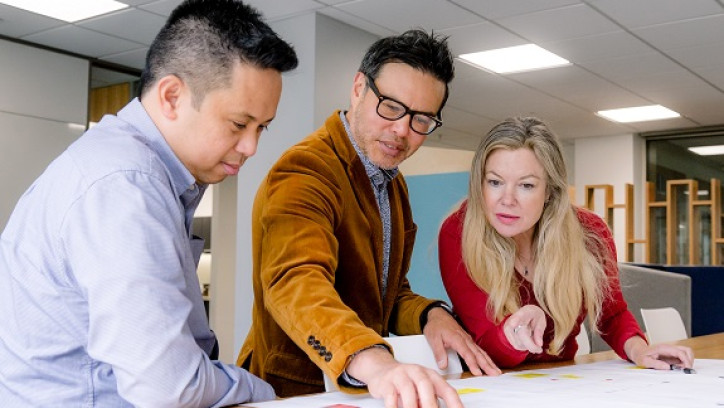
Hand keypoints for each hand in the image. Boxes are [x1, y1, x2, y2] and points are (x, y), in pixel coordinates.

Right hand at [346, 346, 461, 407]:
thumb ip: (430, 399)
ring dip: (411, 406)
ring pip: (408, 390)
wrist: (381, 369)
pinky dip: (394, 406)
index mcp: (431, 376)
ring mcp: (401, 375)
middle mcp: (417, 372)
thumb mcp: (421, 389)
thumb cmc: (405, 381)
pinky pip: (390, 395)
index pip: (447, 389)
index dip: (455, 403)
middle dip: (430, 404)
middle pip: (426, 385)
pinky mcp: (386, 382)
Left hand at [423, 307, 500, 376]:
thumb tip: (443, 365)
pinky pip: (479, 350)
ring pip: (481, 352)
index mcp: (457, 339)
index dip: (473, 364)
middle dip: (487, 365)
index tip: (477, 373)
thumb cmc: (436, 326)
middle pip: (478, 354)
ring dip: (489, 362)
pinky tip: (490, 364)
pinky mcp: (469, 341)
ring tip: (496, 372)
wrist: (438, 315)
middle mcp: (465, 339)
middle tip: (495, 374)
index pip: (467, 354)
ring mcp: (468, 340)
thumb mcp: (433, 339)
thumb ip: (439, 352)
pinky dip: (486, 358)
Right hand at [504, 305, 545, 352]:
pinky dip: (524, 346)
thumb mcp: (541, 320)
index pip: (518, 316)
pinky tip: (528, 341)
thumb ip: (539, 331)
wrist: (526, 313)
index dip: (515, 320)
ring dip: (528, 346)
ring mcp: (508, 327)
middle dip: (531, 345)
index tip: (513, 323)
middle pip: (520, 334)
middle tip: (540, 349)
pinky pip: (516, 345)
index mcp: (524, 313)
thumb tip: (539, 344)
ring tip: (534, 341)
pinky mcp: (506, 334)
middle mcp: (512, 319)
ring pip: (518, 343)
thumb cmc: (534, 316)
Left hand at [624, 336, 694, 369]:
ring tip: (681, 369)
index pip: (680, 352)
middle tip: (684, 369)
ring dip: (688, 361)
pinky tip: (678, 368)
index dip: (686, 360)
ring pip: (686, 353)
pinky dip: (684, 362)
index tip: (686, 369)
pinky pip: (683, 357)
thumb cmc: (641, 356)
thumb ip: (656, 364)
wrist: (638, 352)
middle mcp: (669, 348)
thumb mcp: (645, 361)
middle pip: (687, 350)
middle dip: (689, 360)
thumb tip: (668, 367)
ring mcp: (672, 350)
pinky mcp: (672, 354)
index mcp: (664, 348)